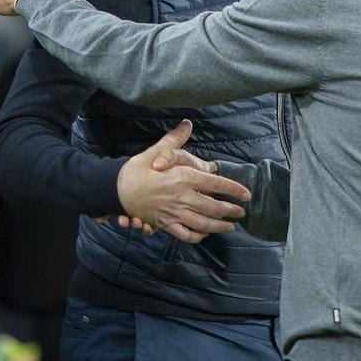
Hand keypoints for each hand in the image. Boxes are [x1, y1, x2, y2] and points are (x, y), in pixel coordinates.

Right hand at [115, 120, 250, 243]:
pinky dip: (197, 236)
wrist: (115, 188)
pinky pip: (185, 234)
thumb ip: (175, 139)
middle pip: (213, 207)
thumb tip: (187, 124)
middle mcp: (182, 197)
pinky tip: (204, 235)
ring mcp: (173, 212)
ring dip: (219, 226)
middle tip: (241, 212)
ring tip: (230, 226)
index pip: (216, 184)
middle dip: (231, 210)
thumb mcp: (156, 150)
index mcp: (183, 177)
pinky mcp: (164, 223)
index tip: (246, 195)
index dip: (234, 190)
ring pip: (202, 223)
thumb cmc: (136, 169)